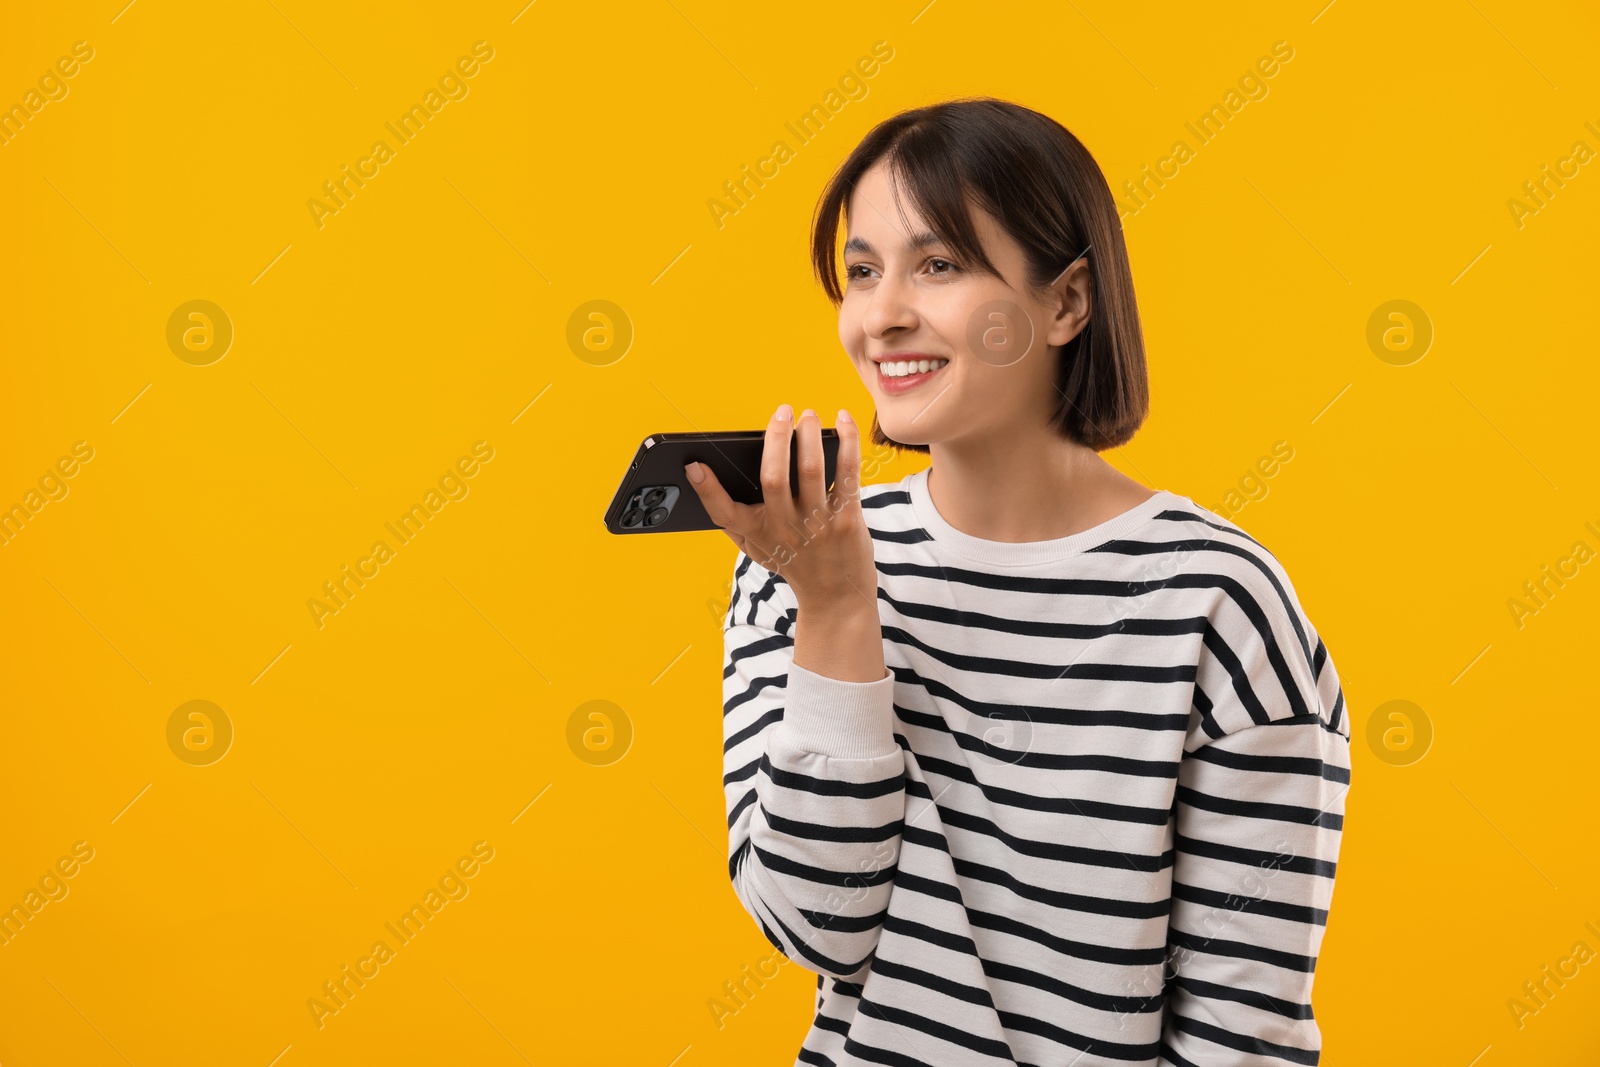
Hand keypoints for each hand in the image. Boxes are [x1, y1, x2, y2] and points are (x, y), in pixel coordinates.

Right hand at [684, 404, 877, 615]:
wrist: (836, 596)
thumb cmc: (793, 561)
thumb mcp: (758, 547)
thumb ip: (733, 517)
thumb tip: (700, 474)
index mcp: (758, 532)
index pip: (723, 512)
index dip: (707, 488)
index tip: (694, 464)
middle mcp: (785, 529)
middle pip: (773, 478)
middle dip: (776, 438)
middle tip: (782, 411)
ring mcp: (817, 525)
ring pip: (811, 470)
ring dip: (809, 434)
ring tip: (808, 415)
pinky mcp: (848, 520)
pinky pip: (847, 473)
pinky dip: (846, 442)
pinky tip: (843, 420)